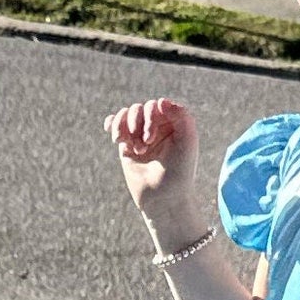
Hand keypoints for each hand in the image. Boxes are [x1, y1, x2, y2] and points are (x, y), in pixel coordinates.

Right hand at [105, 97, 200, 220]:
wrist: (163, 199)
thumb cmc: (179, 172)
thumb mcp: (187, 142)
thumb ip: (181, 116)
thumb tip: (161, 100)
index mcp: (174, 123)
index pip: (157, 105)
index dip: (150, 117)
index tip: (151, 138)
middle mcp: (158, 126)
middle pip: (140, 108)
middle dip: (136, 122)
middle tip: (143, 145)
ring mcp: (141, 135)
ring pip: (127, 114)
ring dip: (123, 126)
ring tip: (127, 145)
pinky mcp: (127, 145)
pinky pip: (115, 125)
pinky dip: (112, 124)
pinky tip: (113, 134)